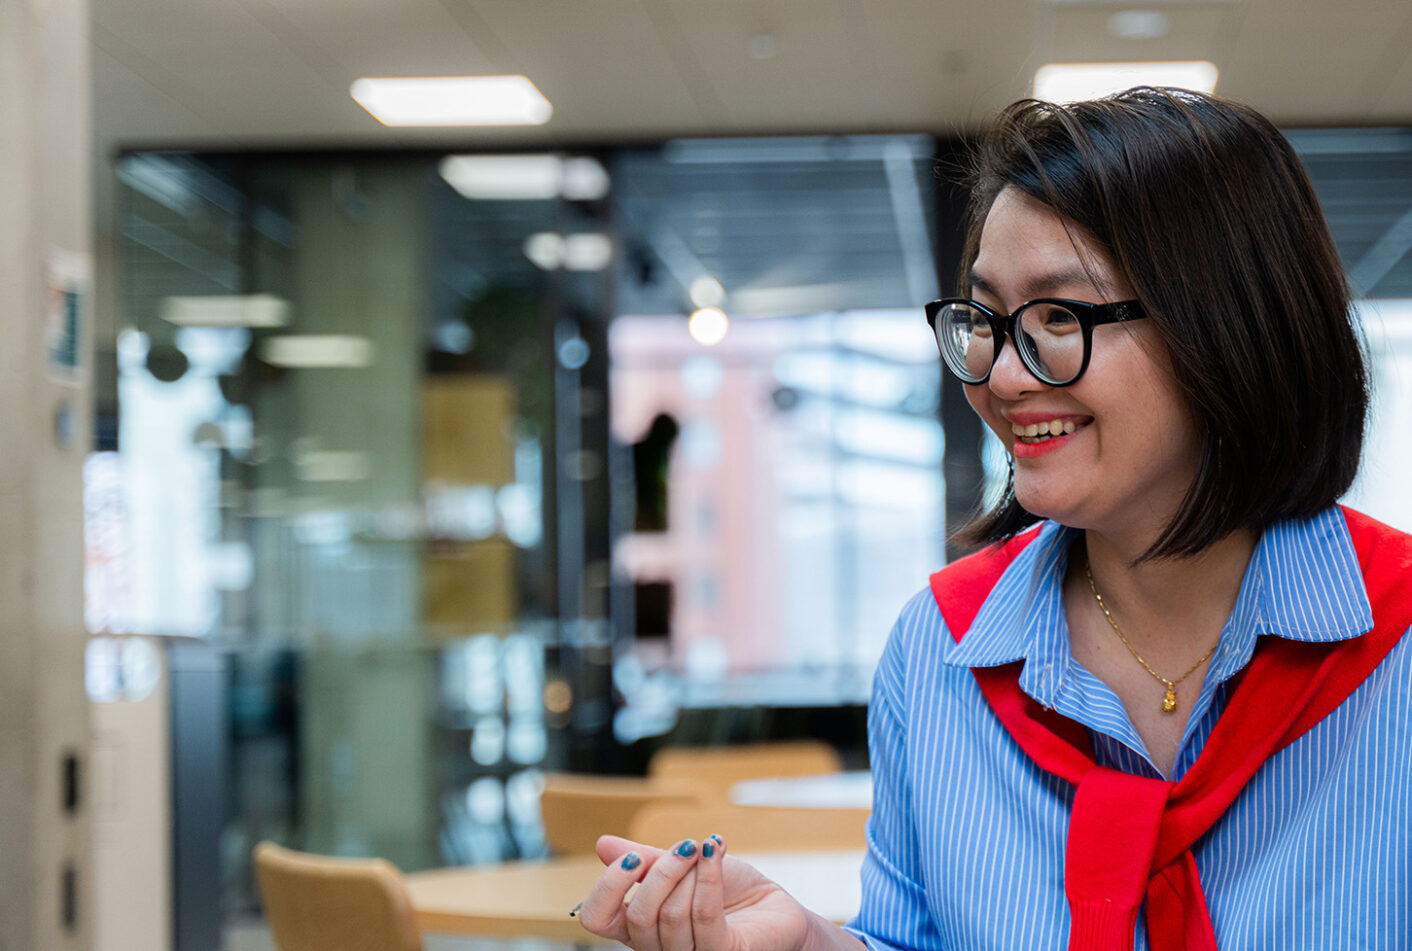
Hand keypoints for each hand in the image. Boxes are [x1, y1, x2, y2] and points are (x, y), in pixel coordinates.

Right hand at [576, 833, 815, 950]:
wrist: (774, 907)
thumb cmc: (730, 892)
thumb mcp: (683, 867)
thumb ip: (645, 860)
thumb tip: (602, 844)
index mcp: (640, 927)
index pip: (597, 919)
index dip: (606, 888)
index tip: (631, 858)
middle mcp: (660, 949)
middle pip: (639, 915)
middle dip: (661, 871)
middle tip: (685, 846)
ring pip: (671, 914)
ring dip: (691, 871)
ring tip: (707, 849)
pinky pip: (704, 915)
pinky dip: (708, 875)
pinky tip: (715, 849)